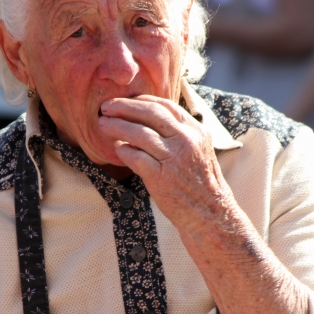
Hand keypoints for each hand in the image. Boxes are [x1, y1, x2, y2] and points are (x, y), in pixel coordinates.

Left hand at [98, 94, 233, 234]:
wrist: (210, 213)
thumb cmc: (200, 183)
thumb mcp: (198, 150)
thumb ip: (178, 133)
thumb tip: (148, 120)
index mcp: (195, 130)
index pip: (164, 105)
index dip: (140, 100)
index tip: (123, 101)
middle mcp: (185, 140)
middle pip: (150, 113)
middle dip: (124, 107)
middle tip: (106, 107)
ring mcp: (173, 158)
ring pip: (139, 133)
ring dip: (117, 126)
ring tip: (103, 124)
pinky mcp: (161, 177)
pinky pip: (136, 157)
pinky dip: (124, 150)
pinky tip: (117, 148)